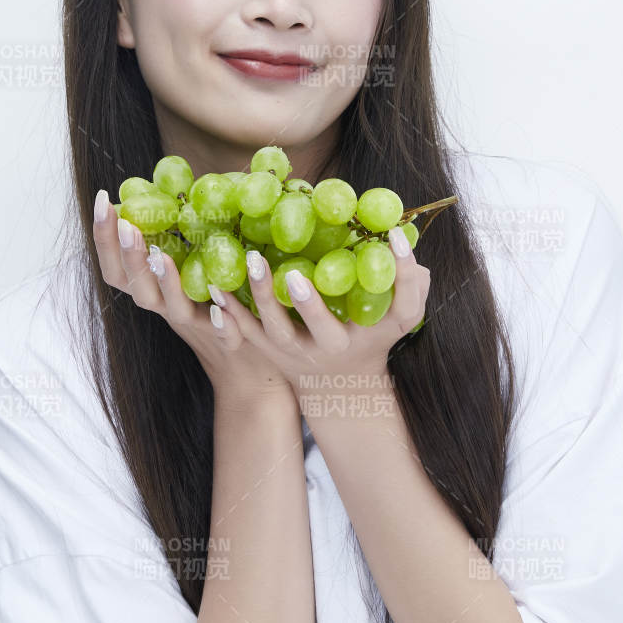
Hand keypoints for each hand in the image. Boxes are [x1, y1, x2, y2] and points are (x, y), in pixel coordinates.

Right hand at [92, 191, 294, 404]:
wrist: (250, 366)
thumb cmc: (218, 306)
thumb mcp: (194, 268)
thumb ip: (182, 236)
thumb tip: (177, 185)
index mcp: (155, 289)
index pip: (116, 266)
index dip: (103, 237)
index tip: (101, 200)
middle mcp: (167, 308)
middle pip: (135, 286)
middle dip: (127, 254)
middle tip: (125, 224)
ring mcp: (194, 324)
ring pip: (169, 307)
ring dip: (163, 281)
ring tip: (160, 256)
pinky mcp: (226, 339)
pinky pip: (219, 332)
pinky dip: (219, 321)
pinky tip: (220, 306)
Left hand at [204, 229, 430, 410]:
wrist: (339, 386)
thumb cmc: (370, 335)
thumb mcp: (396, 316)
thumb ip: (408, 282)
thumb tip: (400, 239)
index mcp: (377, 333)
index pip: (403, 305)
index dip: (405, 272)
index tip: (396, 236)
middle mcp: (337, 348)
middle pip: (324, 330)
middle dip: (310, 306)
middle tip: (295, 276)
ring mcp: (300, 353)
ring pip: (278, 330)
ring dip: (263, 298)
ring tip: (253, 262)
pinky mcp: (271, 351)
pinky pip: (247, 331)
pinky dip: (230, 310)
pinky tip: (214, 285)